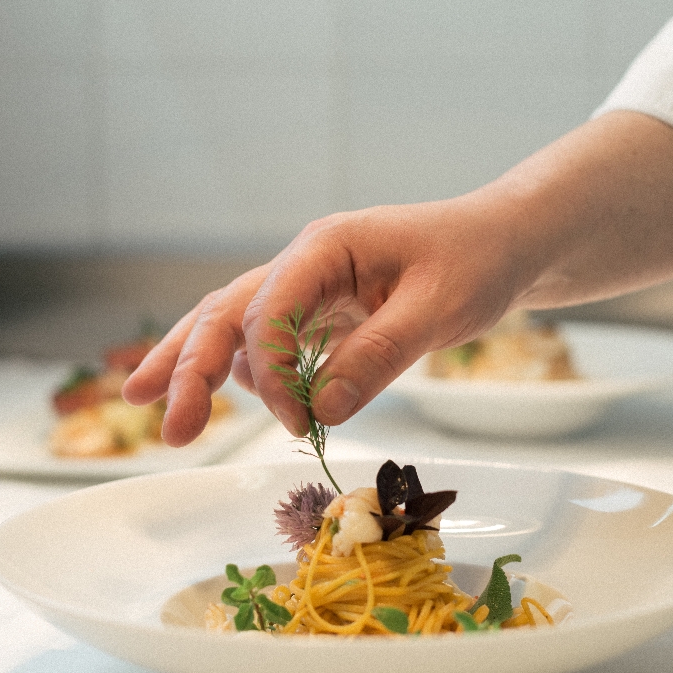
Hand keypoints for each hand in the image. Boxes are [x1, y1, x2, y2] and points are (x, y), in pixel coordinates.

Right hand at [123, 111, 672, 446]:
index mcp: (327, 248)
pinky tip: (229, 400)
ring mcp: (307, 287)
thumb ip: (381, 355)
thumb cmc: (479, 261)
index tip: (297, 422)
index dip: (270, 372)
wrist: (506, 243)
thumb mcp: (441, 308)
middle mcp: (305, 263)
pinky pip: (265, 341)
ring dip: (197, 368)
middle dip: (189, 369)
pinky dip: (242, 372)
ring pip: (231, 325)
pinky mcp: (319, 312)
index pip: (269, 310)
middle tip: (166, 429)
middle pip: (225, 313)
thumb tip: (323, 412)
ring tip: (167, 419)